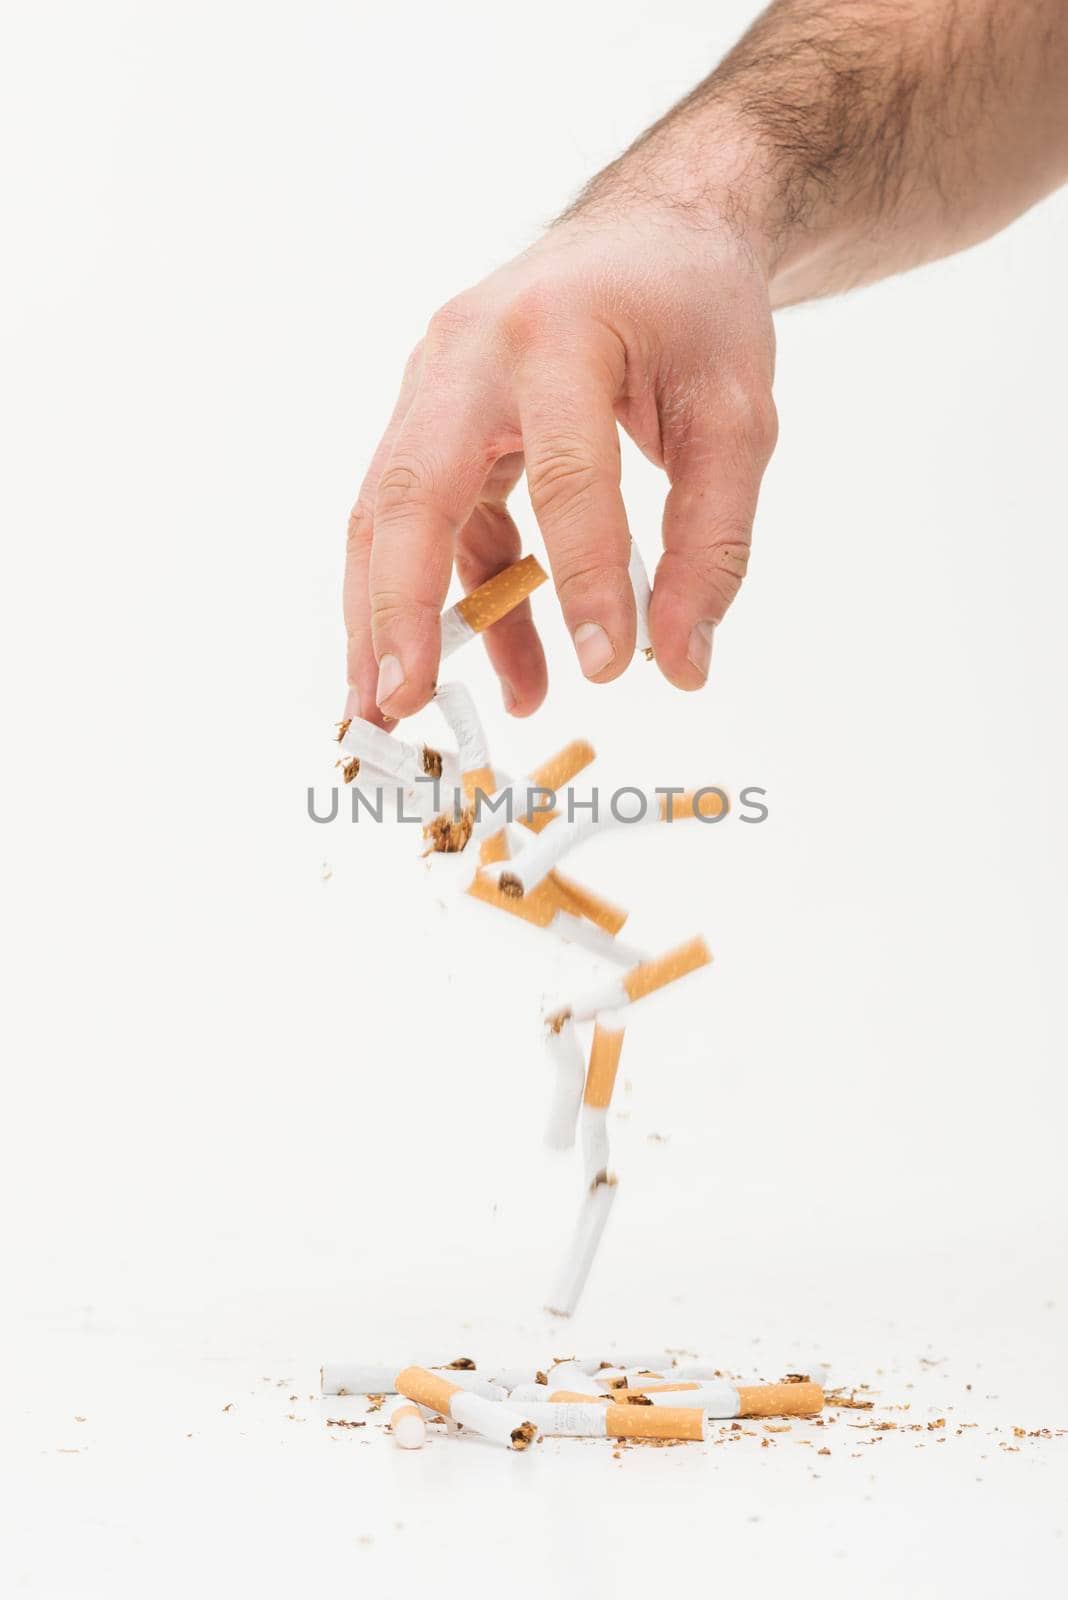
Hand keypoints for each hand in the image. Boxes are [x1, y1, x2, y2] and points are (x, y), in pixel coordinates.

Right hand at [344, 201, 777, 726]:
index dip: (582, 579)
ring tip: (398, 712)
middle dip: (397, 607)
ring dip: (386, 617)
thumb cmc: (696, 314)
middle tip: (400, 706)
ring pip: (388, 512)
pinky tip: (508, 668)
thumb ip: (714, 541)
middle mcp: (469, 351)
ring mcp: (435, 382)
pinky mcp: (434, 419)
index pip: (565, 474)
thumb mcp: (736, 420)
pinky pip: (430, 522)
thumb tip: (682, 664)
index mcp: (559, 332)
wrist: (653, 231)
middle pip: (410, 491)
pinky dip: (455, 596)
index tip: (609, 668)